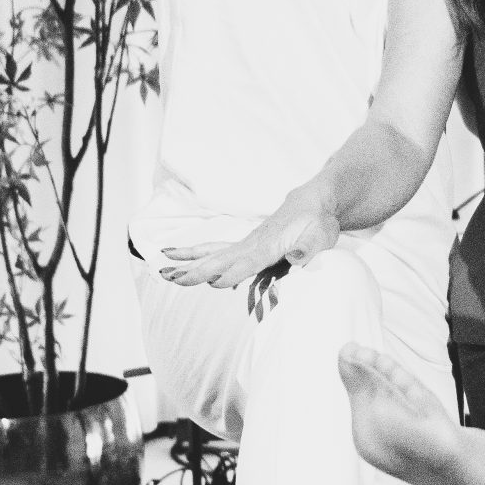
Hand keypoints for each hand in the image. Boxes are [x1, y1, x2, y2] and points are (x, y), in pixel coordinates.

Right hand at [155, 192, 341, 315]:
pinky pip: (214, 250)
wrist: (312, 202)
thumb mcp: (321, 235)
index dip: (234, 272)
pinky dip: (194, 254)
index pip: (249, 261)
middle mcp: (252, 244)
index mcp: (270, 245)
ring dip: (187, 262)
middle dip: (196, 270)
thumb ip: (308, 247)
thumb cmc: (318, 221)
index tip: (214, 282)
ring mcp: (245, 244)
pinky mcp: (243, 246)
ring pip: (212, 253)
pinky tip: (176, 260)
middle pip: (221, 258)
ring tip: (162, 269)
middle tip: (170, 277)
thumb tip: (296, 257)